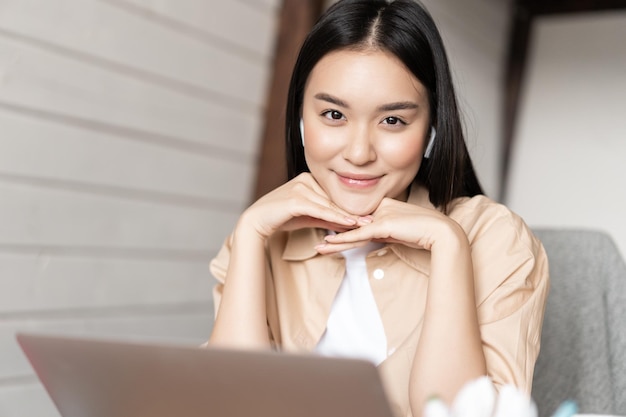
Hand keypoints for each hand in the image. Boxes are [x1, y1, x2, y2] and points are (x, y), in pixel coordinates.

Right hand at [239, 173, 361, 239]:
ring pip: (329, 205)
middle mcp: (305, 179)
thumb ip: (327, 217)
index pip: (334, 195)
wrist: (257, 221)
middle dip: (353, 211)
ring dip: (348, 216)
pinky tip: (349, 223)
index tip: (368, 215)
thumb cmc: (281, 218)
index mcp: (309, 179)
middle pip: (333, 199)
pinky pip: (320, 209)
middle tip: (373, 220)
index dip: (350, 206)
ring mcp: (300, 187)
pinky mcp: (296, 198)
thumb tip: (348, 223)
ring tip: (365, 224)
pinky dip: (336, 217)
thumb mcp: (308, 217)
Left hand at [316, 197, 464, 253]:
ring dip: (334, 241)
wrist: (440, 232)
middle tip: (319, 243)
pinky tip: (331, 244)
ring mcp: (381, 215)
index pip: (359, 221)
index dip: (344, 230)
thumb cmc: (424, 233)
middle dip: (334, 235)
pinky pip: (359, 235)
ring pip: (352, 230)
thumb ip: (384, 233)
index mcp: (384, 206)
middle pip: (353, 225)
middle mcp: (380, 208)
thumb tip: (371, 238)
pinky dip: (344, 240)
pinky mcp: (383, 225)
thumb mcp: (400, 231)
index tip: (330, 237)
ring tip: (319, 247)